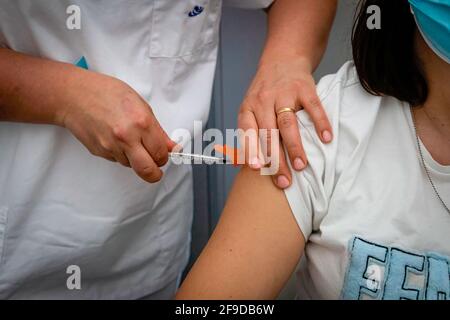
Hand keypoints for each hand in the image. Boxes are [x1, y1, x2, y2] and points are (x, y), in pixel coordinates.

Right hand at [58, 70, 175, 182]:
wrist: (74, 95)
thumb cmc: (105, 93)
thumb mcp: (140, 104)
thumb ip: (157, 129)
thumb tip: (171, 146)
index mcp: (141, 122)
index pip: (161, 153)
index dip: (165, 155)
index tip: (165, 154)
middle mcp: (127, 138)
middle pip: (148, 170)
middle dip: (155, 173)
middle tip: (157, 168)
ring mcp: (112, 147)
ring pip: (132, 166)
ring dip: (136, 159)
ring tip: (130, 141)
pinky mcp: (101, 153)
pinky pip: (118, 160)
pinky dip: (122, 154)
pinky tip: (117, 139)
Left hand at [238, 55, 332, 188]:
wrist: (282, 58)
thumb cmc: (265, 92)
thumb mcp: (251, 108)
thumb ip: (250, 133)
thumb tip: (247, 165)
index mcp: (248, 108)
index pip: (248, 132)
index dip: (251, 150)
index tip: (257, 168)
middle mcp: (264, 100)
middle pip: (269, 133)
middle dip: (276, 159)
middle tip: (284, 181)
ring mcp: (284, 93)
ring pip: (288, 124)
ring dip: (295, 147)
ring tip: (301, 166)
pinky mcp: (304, 88)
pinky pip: (313, 107)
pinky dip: (320, 123)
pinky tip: (326, 139)